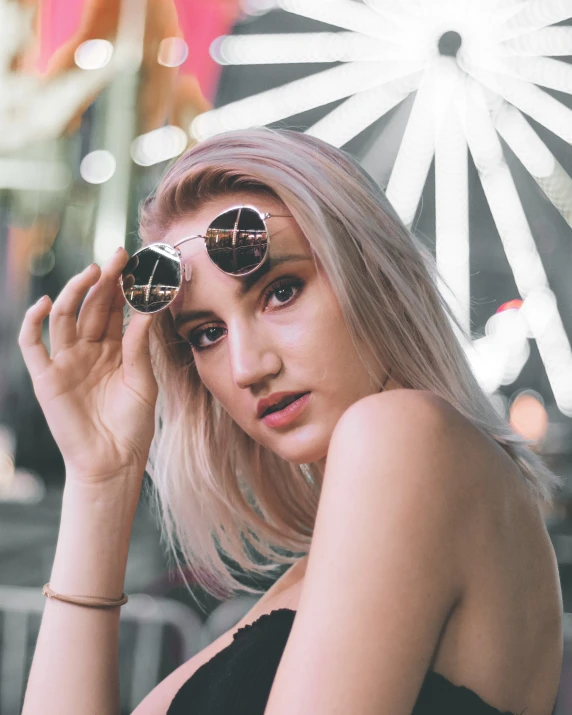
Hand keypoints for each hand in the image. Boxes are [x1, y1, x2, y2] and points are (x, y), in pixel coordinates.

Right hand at [18, 248, 158, 487]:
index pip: (115, 310)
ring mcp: (66, 362)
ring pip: (64, 316)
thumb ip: (140, 346)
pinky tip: (43, 302)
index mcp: (113, 350)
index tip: (137, 264)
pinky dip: (32, 322)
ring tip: (93, 272)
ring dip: (75, 292)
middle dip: (104, 280)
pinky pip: (32, 345)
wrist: (114, 462)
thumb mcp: (143, 380)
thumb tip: (148, 309)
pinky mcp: (46, 378)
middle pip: (92, 306)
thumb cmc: (132, 425)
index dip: (123, 287)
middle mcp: (88, 351)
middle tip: (118, 256)